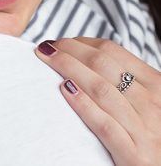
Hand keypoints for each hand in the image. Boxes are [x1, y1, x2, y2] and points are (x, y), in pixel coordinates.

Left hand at [35, 37, 160, 165]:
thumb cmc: (152, 133)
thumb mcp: (147, 100)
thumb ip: (125, 80)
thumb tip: (86, 56)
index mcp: (155, 84)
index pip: (112, 51)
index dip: (81, 42)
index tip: (61, 42)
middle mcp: (152, 103)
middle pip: (101, 64)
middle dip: (69, 51)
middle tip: (46, 48)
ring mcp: (145, 130)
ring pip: (100, 89)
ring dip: (68, 68)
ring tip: (47, 59)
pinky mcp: (135, 156)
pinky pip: (104, 125)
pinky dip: (83, 105)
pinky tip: (64, 90)